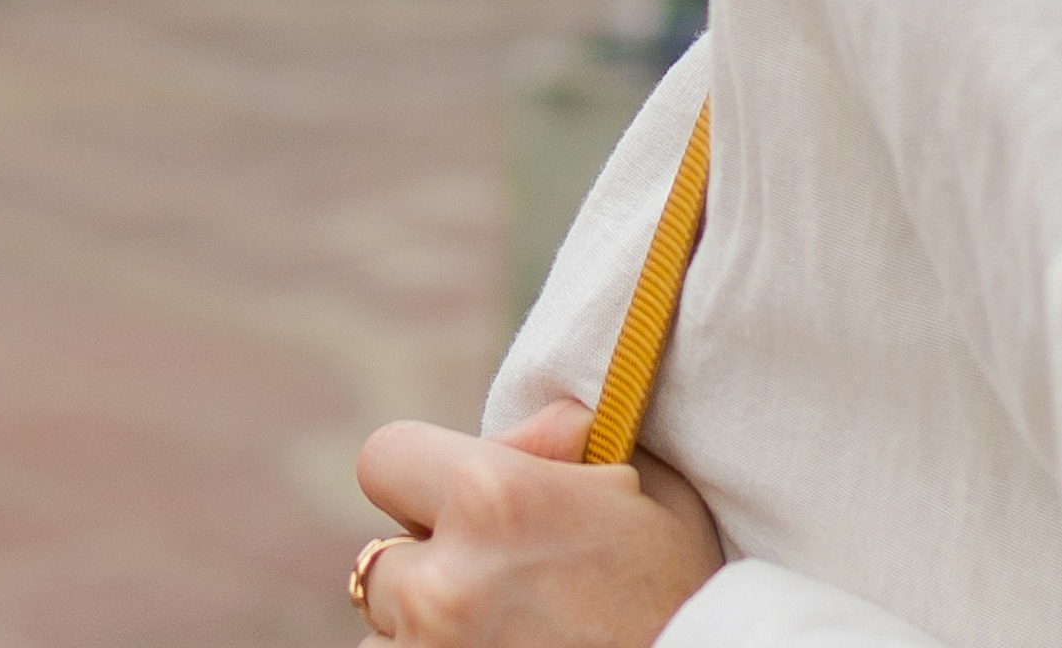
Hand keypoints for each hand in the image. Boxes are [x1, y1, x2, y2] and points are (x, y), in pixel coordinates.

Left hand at [349, 399, 719, 643]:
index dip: (418, 479)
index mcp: (491, 497)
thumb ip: (566, 441)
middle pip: (380, 561)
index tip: (450, 508)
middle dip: (428, 569)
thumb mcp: (646, 491)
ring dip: (424, 633)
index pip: (382, 459)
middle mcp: (443, 582)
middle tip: (498, 590)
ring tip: (505, 637)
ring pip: (385, 634)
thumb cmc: (682, 593)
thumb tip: (513, 433)